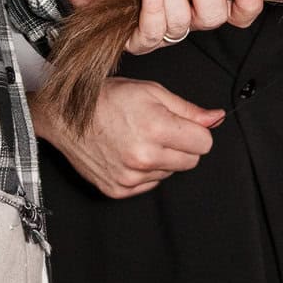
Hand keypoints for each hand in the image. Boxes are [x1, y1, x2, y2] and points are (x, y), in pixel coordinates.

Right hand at [33, 76, 224, 197]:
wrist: (65, 116)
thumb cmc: (107, 99)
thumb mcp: (152, 92)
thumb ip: (188, 109)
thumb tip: (216, 118)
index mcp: (156, 128)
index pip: (204, 143)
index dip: (196, 131)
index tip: (183, 124)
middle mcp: (144, 157)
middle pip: (191, 161)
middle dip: (182, 146)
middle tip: (160, 130)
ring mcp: (131, 177)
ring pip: (170, 173)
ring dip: (163, 159)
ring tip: (139, 139)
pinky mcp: (119, 190)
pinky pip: (150, 184)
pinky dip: (145, 171)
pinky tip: (128, 153)